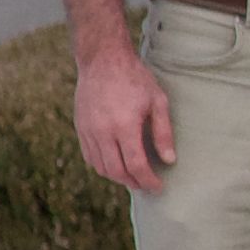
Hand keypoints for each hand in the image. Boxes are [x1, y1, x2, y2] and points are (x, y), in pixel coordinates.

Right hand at [69, 40, 176, 193]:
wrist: (103, 61)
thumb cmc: (136, 79)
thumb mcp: (157, 101)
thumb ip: (163, 133)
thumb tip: (169, 160)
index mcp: (124, 126)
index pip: (136, 165)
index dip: (148, 180)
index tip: (159, 187)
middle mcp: (102, 132)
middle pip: (116, 171)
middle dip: (133, 183)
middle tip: (147, 186)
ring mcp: (88, 131)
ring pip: (100, 167)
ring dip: (117, 177)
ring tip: (134, 178)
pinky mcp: (80, 128)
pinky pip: (89, 156)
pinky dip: (103, 166)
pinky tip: (116, 165)